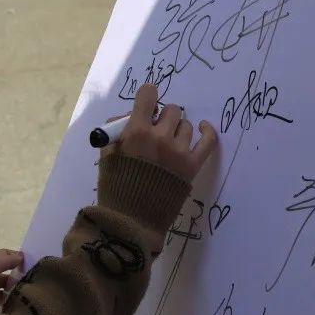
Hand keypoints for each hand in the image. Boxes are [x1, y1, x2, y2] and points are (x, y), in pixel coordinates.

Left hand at [0, 249, 23, 305]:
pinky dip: (5, 300)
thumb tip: (21, 256)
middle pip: (3, 274)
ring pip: (2, 287)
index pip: (3, 256)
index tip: (28, 264)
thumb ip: (8, 260)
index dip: (15, 257)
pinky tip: (13, 303)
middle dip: (15, 277)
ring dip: (11, 290)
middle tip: (29, 283)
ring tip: (24, 295)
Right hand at [99, 83, 216, 182]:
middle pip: (171, 110)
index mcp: (136, 131)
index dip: (147, 96)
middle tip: (156, 130)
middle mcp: (160, 137)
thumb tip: (130, 116)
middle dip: (163, 117)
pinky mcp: (192, 165)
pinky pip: (208, 141)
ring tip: (170, 142)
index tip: (147, 102)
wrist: (131, 219)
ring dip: (177, 129)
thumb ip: (117, 131)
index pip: (148, 95)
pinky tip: (203, 127)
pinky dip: (207, 131)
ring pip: (186, 125)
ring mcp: (179, 151)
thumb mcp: (107, 154)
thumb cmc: (115, 186)